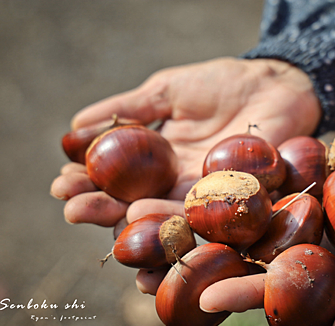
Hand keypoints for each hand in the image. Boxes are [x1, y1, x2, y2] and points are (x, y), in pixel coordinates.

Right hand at [50, 57, 321, 226]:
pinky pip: (207, 223)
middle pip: (131, 208)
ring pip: (165, 222)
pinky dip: (182, 230)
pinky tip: (157, 232)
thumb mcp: (166, 92)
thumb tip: (73, 128)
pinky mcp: (235, 205)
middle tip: (73, 210)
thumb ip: (127, 110)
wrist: (274, 84)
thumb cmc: (220, 85)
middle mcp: (174, 188)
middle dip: (101, 211)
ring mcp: (204, 200)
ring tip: (112, 224)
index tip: (61, 184)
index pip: (113, 182)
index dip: (86, 185)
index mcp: (155, 164)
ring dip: (135, 227)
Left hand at [155, 153, 334, 325]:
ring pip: (232, 214)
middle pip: (236, 254)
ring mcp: (284, 212)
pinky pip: (250, 176)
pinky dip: (222, 174)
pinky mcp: (285, 179)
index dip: (241, 293)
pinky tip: (187, 167)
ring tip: (141, 210)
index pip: (269, 291)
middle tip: (147, 254)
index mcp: (309, 279)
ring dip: (191, 213)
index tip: (206, 297)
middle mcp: (289, 248)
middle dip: (194, 254)